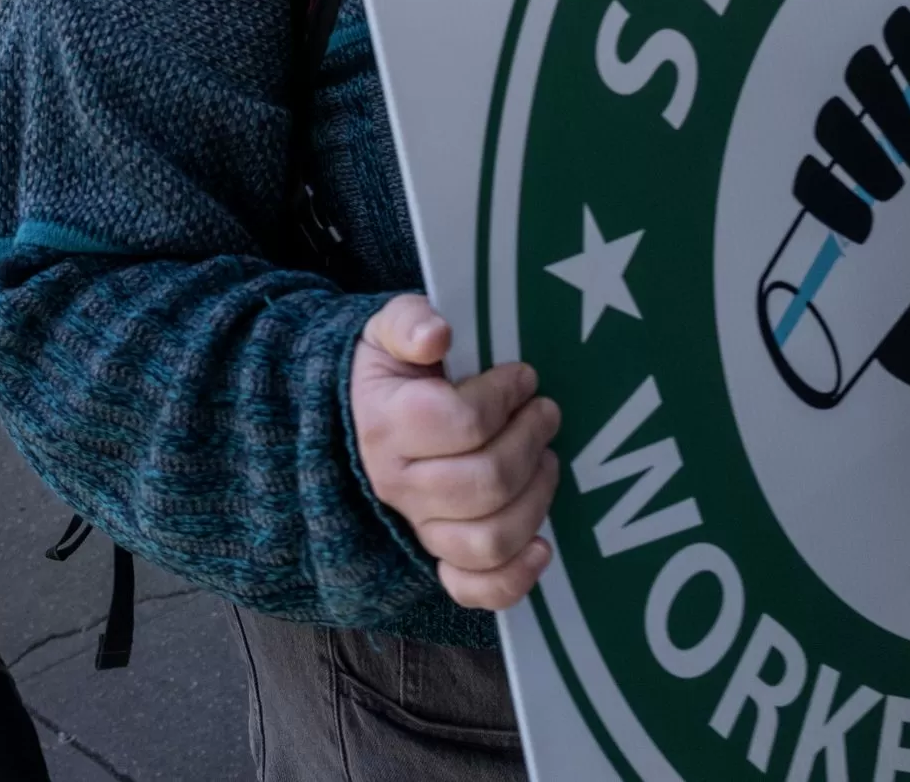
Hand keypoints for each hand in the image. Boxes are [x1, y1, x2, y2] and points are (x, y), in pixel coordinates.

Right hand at [351, 294, 560, 610]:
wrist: (362, 416)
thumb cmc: (393, 371)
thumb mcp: (389, 329)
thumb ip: (409, 321)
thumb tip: (437, 335)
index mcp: (386, 424)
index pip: (459, 423)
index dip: (504, 397)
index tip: (523, 377)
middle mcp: (397, 483)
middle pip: (484, 482)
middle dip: (529, 441)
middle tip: (546, 411)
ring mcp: (418, 525)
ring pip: (488, 537)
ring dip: (535, 497)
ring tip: (547, 458)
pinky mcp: (437, 556)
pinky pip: (474, 588)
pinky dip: (514, 578)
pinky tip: (543, 547)